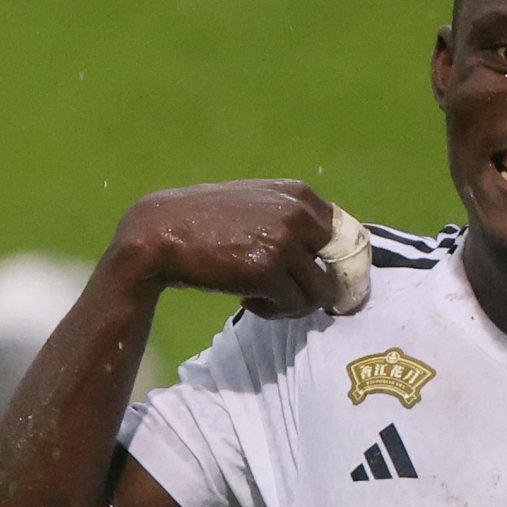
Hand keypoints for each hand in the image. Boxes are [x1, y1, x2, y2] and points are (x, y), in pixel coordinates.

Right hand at [113, 180, 349, 315]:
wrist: (160, 232)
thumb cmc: (208, 223)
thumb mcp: (257, 206)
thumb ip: (293, 220)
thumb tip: (336, 256)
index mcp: (299, 194)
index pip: (346, 237)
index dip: (335, 265)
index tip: (316, 280)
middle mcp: (298, 214)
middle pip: (338, 268)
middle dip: (318, 288)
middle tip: (290, 295)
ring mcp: (284, 241)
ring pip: (318, 294)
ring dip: (294, 305)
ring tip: (263, 298)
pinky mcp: (268, 270)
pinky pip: (293, 307)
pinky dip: (273, 312)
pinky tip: (248, 300)